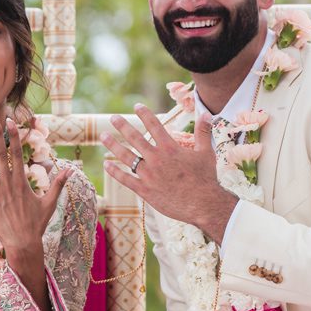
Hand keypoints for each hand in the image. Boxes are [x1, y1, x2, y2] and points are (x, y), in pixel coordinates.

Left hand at [0, 116, 71, 265]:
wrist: (21, 243)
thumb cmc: (36, 224)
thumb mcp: (49, 203)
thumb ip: (58, 184)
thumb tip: (70, 170)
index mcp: (22, 182)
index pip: (17, 153)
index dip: (14, 136)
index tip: (11, 122)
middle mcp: (7, 184)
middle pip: (1, 154)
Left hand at [100, 104, 237, 241]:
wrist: (202, 204)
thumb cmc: (206, 178)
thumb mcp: (206, 152)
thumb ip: (203, 132)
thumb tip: (207, 114)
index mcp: (170, 148)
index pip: (154, 125)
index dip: (145, 114)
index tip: (137, 106)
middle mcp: (156, 158)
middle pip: (135, 138)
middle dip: (122, 126)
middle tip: (113, 118)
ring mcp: (148, 175)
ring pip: (126, 157)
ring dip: (113, 145)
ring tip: (103, 136)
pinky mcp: (144, 190)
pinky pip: (125, 179)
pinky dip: (114, 171)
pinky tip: (106, 164)